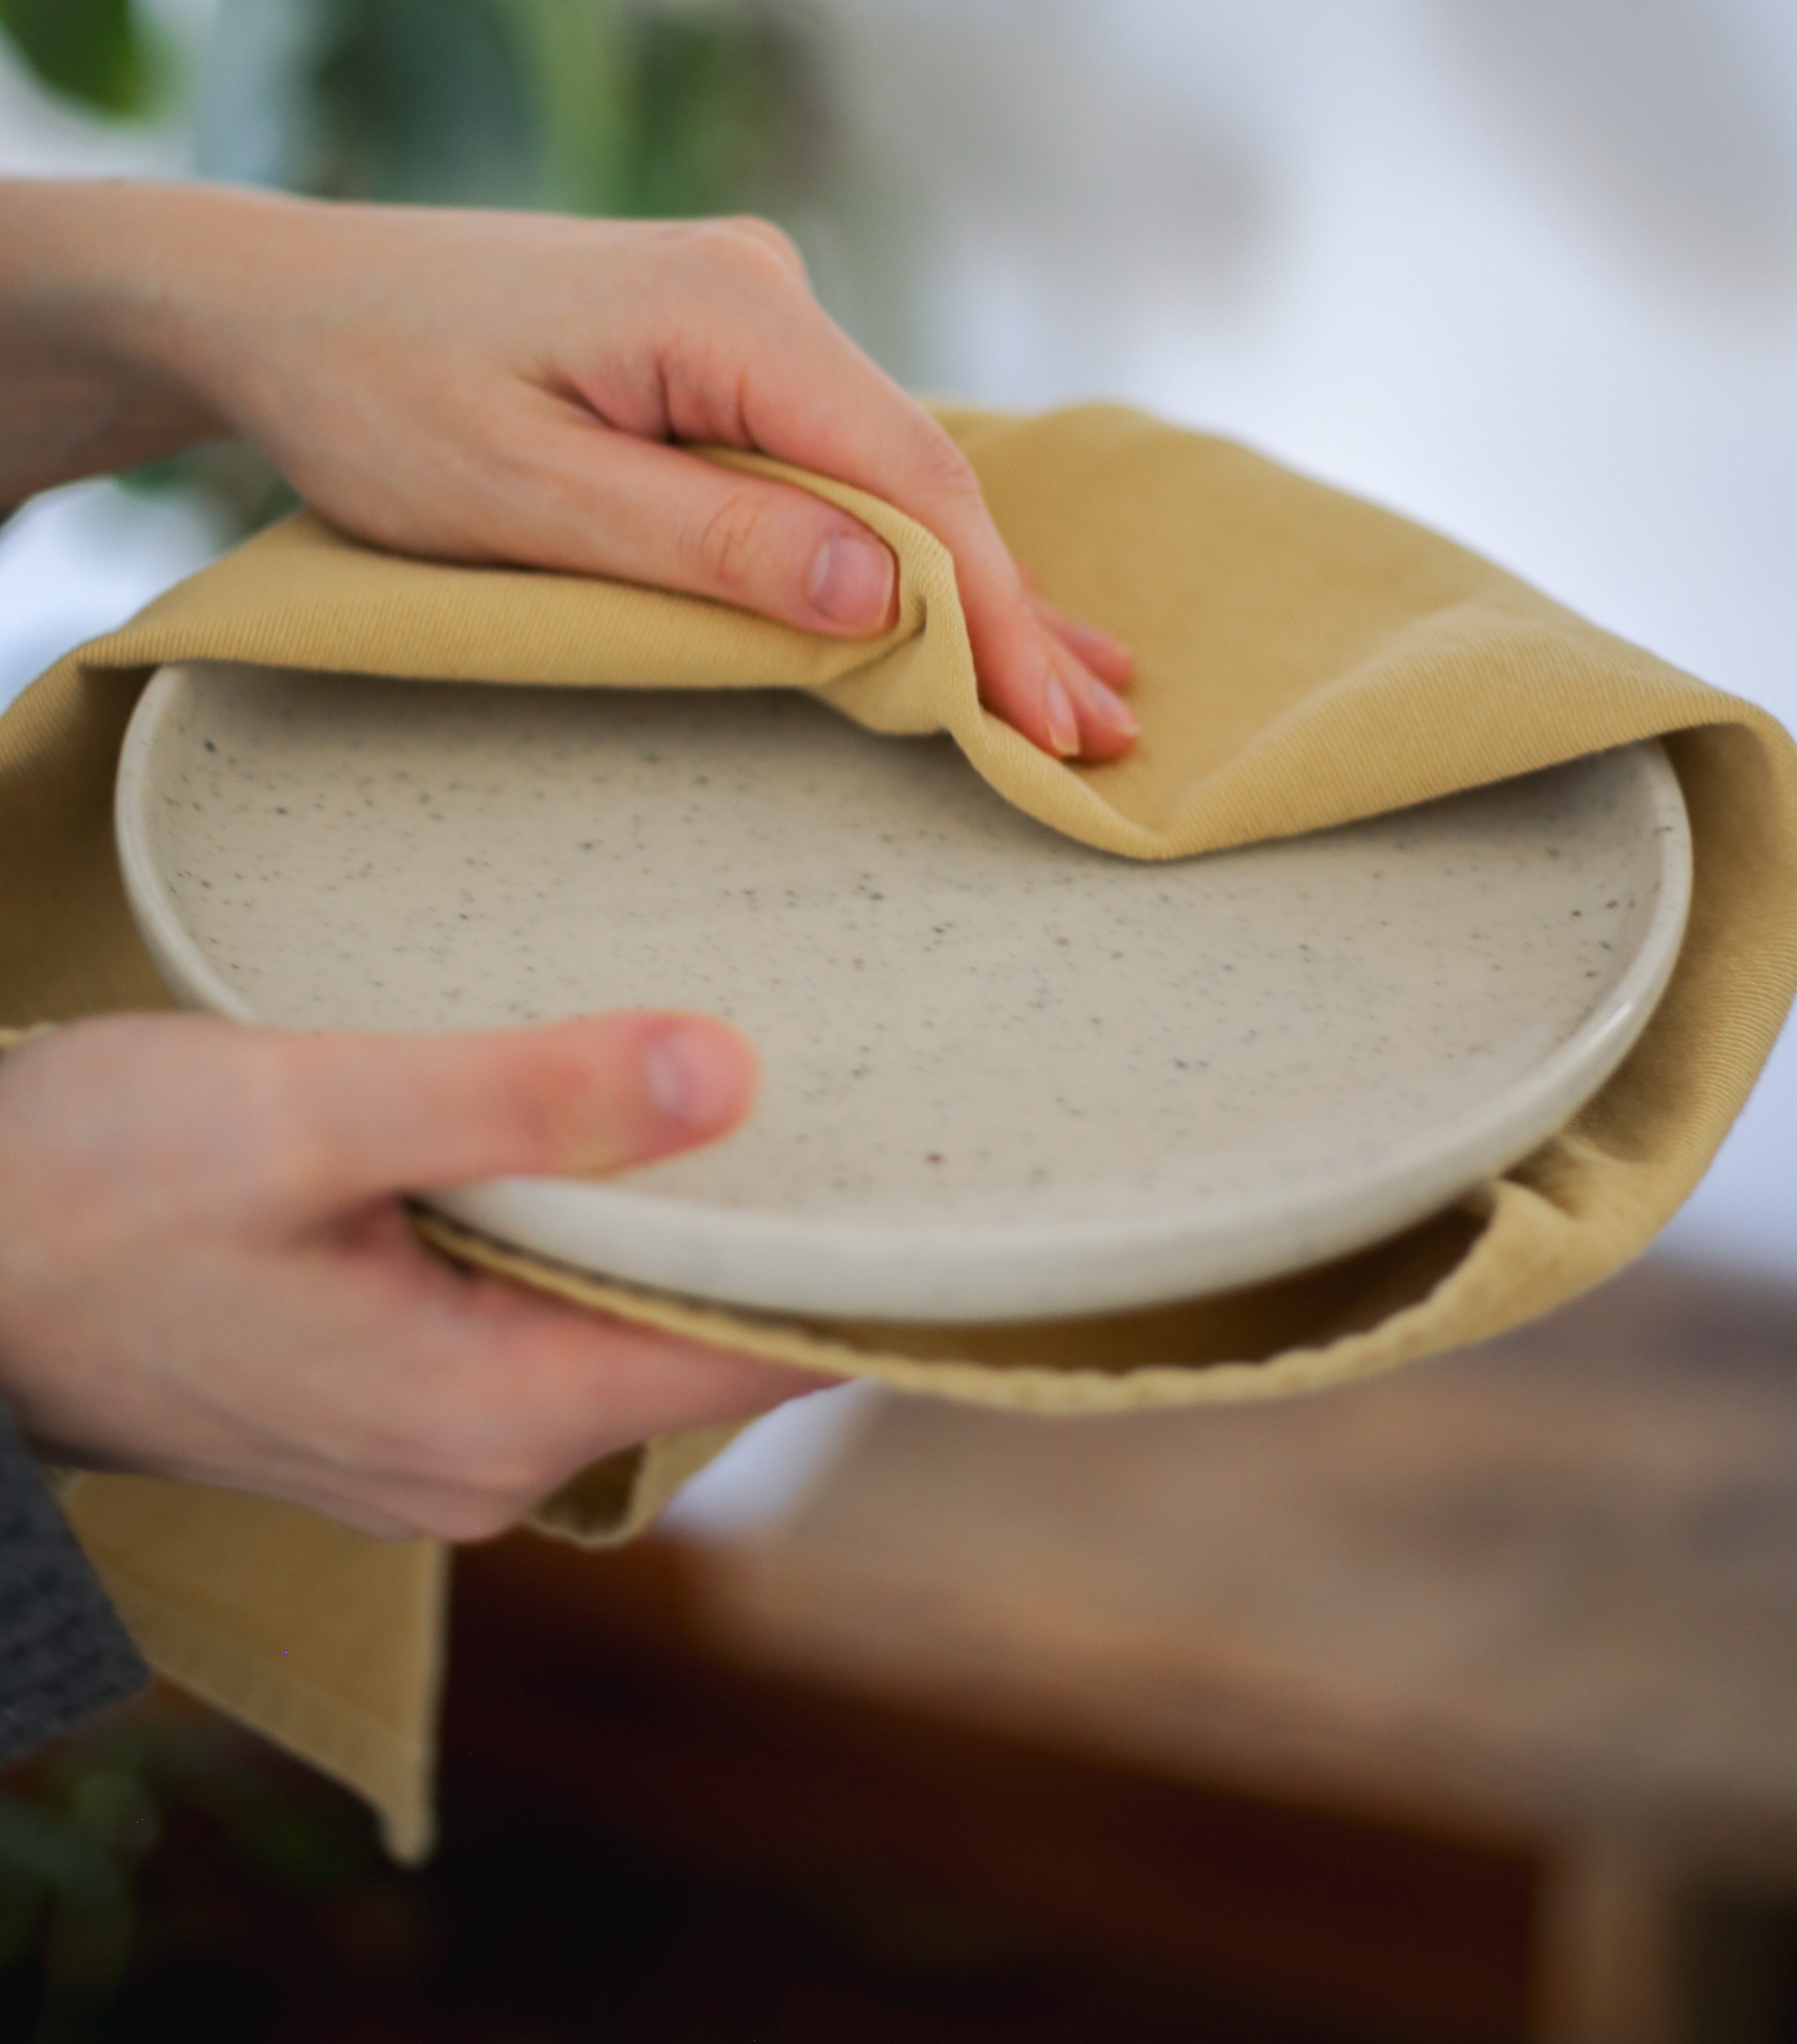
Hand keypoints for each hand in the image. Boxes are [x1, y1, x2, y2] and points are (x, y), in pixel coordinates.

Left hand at [0, 185, 1136, 760]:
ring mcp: (744, 315)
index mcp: (727, 311)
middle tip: (1103, 731)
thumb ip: (706, 538)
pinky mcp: (716, 349)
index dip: (992, 612)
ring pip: (886, 474)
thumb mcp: (524, 492)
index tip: (1052, 722)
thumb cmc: (372, 395)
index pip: (908, 481)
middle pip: (920, 476)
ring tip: (1078, 686)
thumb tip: (886, 590)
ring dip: (969, 588)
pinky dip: (897, 546)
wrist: (276, 299)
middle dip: (1011, 614)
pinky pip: (831, 460)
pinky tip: (971, 600)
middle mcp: (762, 292)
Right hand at [0, 1012, 823, 1539]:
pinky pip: (553, 1325)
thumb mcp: (310, 1114)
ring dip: (697, 1229)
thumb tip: (729, 1072)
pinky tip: (632, 1141)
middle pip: (704, 1352)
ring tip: (798, 1099)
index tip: (969, 1181)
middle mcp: (483, 1460)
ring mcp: (436, 1439)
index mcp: (490, 1413)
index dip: (870, 1277)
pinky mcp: (393, 1392)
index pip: (754, 1364)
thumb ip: (522, 1099)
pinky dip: (608, 1240)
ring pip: (627, 1331)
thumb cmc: (90, 1190)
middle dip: (798, 1240)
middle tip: (904, 1099)